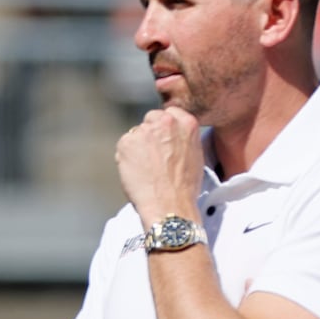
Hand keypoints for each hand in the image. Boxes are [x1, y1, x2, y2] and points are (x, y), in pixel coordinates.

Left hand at [116, 107, 203, 225]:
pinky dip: (126, 158)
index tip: (164, 141)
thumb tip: (171, 139)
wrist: (170, 204)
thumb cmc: (184, 187)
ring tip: (146, 170)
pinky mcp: (126, 142)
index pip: (169, 114)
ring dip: (138, 147)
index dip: (165, 129)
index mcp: (186, 123)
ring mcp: (144, 130)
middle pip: (151, 119)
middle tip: (153, 156)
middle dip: (150, 134)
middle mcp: (165, 122)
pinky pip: (124, 146)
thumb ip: (182, 139)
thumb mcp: (195, 155)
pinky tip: (136, 173)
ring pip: (136, 133)